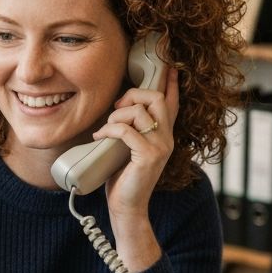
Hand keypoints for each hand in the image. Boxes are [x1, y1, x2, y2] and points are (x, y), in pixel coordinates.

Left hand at [91, 69, 179, 270]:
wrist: (126, 208)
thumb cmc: (123, 178)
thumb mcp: (126, 148)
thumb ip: (129, 129)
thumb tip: (116, 107)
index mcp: (164, 134)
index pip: (172, 100)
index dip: (170, 81)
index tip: (169, 63)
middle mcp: (167, 138)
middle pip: (156, 97)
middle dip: (131, 95)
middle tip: (115, 108)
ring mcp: (161, 147)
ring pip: (140, 111)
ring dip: (116, 117)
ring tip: (105, 130)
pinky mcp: (149, 156)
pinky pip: (126, 131)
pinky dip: (108, 130)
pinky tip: (99, 138)